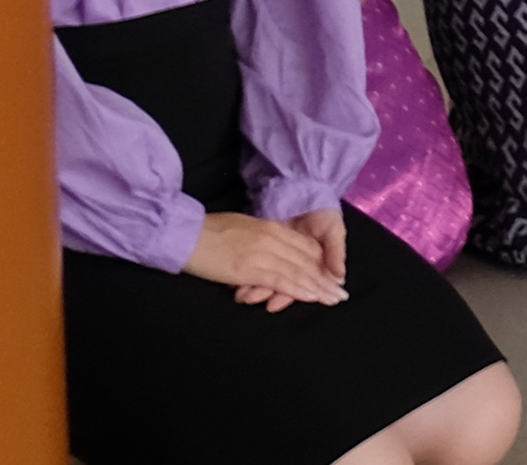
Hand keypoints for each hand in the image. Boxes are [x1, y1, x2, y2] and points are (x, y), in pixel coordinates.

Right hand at [186, 208, 345, 308]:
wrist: (186, 233)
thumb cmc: (209, 230)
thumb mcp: (244, 227)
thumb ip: (262, 237)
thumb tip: (272, 248)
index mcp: (271, 228)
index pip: (305, 247)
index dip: (321, 263)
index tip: (332, 275)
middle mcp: (273, 239)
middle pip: (307, 260)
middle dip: (325, 278)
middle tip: (340, 293)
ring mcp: (263, 254)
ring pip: (299, 272)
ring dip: (319, 288)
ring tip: (334, 299)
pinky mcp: (250, 269)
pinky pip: (282, 280)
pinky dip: (300, 290)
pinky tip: (313, 297)